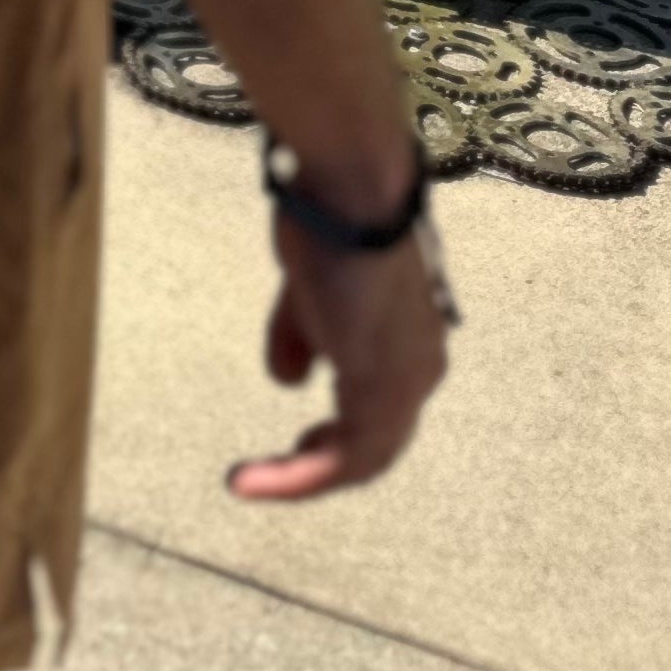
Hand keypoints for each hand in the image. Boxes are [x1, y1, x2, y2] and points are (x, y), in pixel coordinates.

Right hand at [226, 220, 451, 500]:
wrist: (351, 190)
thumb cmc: (330, 219)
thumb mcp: (308, 286)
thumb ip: (303, 333)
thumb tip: (290, 379)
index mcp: (410, 341)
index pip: (381, 404)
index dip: (343, 429)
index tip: (304, 436)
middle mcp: (419, 370)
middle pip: (378, 441)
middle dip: (329, 457)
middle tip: (291, 462)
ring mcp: (404, 384)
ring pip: (362, 458)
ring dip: (304, 474)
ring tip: (251, 481)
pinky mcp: (379, 391)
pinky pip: (341, 458)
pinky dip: (295, 475)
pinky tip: (251, 478)